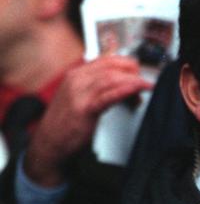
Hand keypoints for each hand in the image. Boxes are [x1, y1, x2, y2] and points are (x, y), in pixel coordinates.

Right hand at [24, 55, 153, 186]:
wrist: (50, 143)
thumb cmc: (66, 123)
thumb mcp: (80, 98)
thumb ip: (97, 89)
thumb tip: (121, 84)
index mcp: (75, 74)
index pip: (106, 60)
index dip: (126, 64)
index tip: (138, 72)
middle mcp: (76, 80)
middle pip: (111, 67)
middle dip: (132, 73)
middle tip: (144, 82)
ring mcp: (79, 93)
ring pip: (111, 79)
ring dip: (132, 82)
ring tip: (145, 87)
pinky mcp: (84, 109)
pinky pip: (108, 95)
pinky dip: (125, 90)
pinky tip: (136, 90)